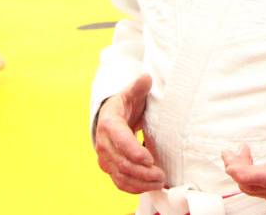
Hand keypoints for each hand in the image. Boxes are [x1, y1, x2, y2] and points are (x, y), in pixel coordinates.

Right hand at [95, 75, 164, 193]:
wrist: (109, 117)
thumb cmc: (124, 105)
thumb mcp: (131, 94)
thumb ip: (138, 87)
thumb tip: (146, 78)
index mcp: (109, 124)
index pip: (119, 140)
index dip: (133, 151)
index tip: (150, 158)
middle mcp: (104, 144)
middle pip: (122, 163)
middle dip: (143, 171)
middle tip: (161, 174)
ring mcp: (105, 158)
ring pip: (121, 176)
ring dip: (141, 182)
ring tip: (160, 181)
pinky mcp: (110, 169)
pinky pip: (120, 183)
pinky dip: (135, 187)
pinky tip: (151, 186)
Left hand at [222, 117, 265, 205]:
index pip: (264, 178)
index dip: (244, 173)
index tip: (230, 164)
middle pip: (252, 185)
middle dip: (236, 168)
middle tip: (230, 151)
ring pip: (250, 188)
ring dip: (239, 171)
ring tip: (239, 152)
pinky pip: (253, 188)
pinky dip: (245, 176)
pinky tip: (246, 162)